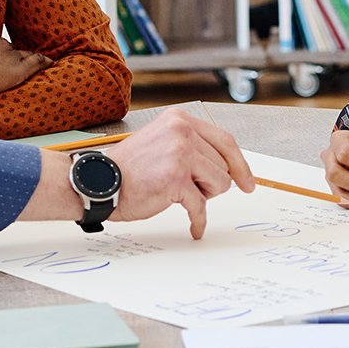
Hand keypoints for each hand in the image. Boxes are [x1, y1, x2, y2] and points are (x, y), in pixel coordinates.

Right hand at [107, 108, 254, 238]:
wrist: (100, 182)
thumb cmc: (129, 168)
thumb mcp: (163, 142)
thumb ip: (192, 146)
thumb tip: (227, 167)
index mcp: (180, 119)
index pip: (225, 141)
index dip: (240, 165)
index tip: (248, 182)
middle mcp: (182, 131)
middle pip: (223, 165)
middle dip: (210, 183)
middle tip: (188, 189)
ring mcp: (180, 154)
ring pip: (219, 184)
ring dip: (202, 196)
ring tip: (179, 194)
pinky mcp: (175, 179)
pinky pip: (201, 206)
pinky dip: (199, 220)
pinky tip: (195, 227)